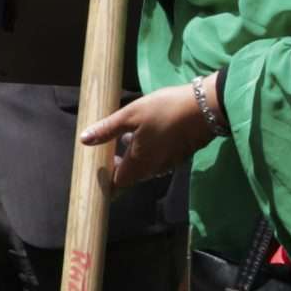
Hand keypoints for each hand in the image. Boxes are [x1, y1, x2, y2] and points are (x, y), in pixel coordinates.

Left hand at [77, 79, 212, 192]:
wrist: (205, 107)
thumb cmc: (164, 109)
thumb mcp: (130, 114)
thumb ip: (107, 129)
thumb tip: (84, 140)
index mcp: (139, 163)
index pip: (118, 183)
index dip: (107, 183)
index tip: (97, 174)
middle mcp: (154, 168)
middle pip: (131, 176)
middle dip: (118, 168)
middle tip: (107, 152)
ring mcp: (169, 163)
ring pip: (144, 168)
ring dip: (132, 158)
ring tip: (122, 140)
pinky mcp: (179, 155)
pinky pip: (157, 160)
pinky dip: (147, 152)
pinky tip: (144, 135)